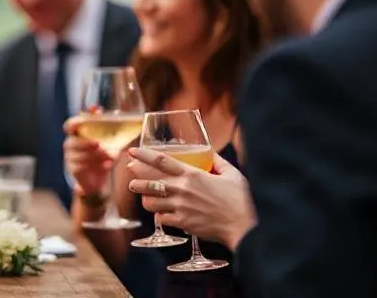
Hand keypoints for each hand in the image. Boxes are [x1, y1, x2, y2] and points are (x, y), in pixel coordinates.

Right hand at [63, 116, 111, 194]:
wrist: (98, 180)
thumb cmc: (102, 156)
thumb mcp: (109, 142)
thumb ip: (109, 127)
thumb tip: (116, 112)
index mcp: (77, 134)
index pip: (69, 125)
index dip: (74, 122)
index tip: (82, 121)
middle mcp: (70, 144)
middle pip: (73, 141)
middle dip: (86, 143)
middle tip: (98, 144)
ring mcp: (70, 157)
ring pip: (79, 155)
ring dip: (95, 156)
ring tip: (108, 157)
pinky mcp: (73, 169)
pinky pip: (82, 166)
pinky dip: (96, 166)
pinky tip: (107, 165)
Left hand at [126, 147, 255, 249]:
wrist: (244, 225)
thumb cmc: (240, 199)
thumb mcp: (231, 174)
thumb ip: (218, 162)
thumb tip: (211, 152)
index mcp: (192, 174)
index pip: (161, 161)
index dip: (143, 155)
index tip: (131, 152)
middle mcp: (182, 189)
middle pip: (149, 182)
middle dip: (136, 181)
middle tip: (132, 180)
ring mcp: (180, 207)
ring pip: (151, 202)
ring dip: (146, 200)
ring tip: (146, 198)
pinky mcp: (182, 223)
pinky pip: (161, 218)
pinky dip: (160, 216)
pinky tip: (162, 214)